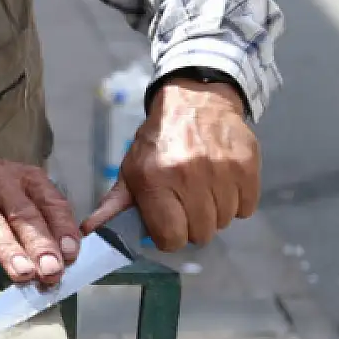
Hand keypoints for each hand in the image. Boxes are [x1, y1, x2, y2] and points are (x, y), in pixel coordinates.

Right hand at [0, 140, 81, 284]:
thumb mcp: (18, 190)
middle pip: (24, 215)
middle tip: (51, 269)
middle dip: (39, 244)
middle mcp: (2, 184)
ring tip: (23, 273)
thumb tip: (67, 255)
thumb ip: (42, 219)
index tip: (72, 254)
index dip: (63, 229)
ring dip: (9, 250)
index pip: (51, 203)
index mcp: (27, 179)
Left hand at [84, 78, 258, 249]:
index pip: (170, 239)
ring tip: (204, 188)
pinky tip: (222, 182)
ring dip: (215, 212)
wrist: (195, 99)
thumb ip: (115, 205)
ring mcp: (221, 171)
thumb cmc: (159, 140)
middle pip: (200, 234)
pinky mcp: (246, 166)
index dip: (169, 236)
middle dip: (192, 224)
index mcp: (154, 179)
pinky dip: (237, 201)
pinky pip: (247, 208)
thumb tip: (91, 231)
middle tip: (186, 201)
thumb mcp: (131, 169)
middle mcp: (188, 176)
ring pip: (224, 222)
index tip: (168, 223)